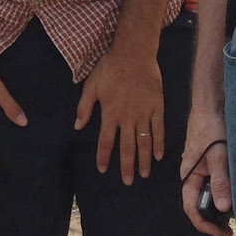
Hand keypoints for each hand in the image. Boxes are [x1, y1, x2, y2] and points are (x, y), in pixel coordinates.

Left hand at [77, 40, 162, 181]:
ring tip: (144, 174)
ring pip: (144, 142)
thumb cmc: (110, 68)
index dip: (103, 157)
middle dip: (127, 166)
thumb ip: (84, 107)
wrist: (134, 53)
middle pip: (127, 147)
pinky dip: (158, 143)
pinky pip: (158, 130)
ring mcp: (144, 113)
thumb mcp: (92, 85)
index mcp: (110, 113)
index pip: (105, 141)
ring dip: (144, 160)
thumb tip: (77, 126)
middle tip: (127, 181)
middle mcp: (127, 117)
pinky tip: (158, 156)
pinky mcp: (157, 107)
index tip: (102, 169)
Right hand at [179, 110, 231, 235]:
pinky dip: (223, 191)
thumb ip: (220, 181)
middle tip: (231, 228)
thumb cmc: (212, 129)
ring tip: (235, 213)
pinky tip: (234, 193)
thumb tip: (222, 208)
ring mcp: (200, 168)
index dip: (203, 223)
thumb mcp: (219, 156)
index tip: (220, 232)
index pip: (191, 207)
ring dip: (219, 204)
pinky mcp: (209, 162)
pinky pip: (213, 183)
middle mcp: (192, 174)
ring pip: (207, 193)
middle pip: (199, 203)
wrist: (211, 105)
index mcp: (188, 175)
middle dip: (212, 218)